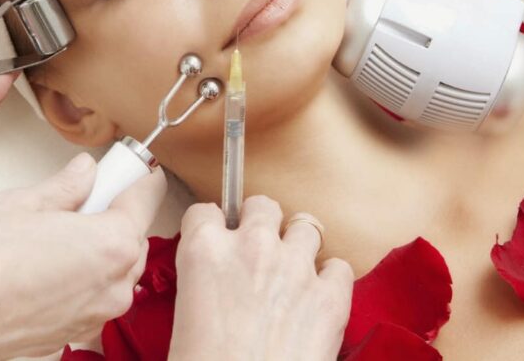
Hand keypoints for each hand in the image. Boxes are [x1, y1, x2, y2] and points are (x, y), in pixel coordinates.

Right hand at [0, 154, 166, 360]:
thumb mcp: (22, 203)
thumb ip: (65, 186)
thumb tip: (85, 172)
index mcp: (111, 244)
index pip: (147, 196)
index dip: (132, 175)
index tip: (120, 165)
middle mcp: (114, 284)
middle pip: (133, 235)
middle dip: (111, 212)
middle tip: (76, 195)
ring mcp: (96, 314)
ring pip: (116, 267)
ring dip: (96, 246)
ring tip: (51, 232)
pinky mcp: (75, 332)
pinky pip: (94, 293)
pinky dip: (80, 275)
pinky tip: (43, 263)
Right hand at [169, 196, 353, 360]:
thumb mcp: (183, 318)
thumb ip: (200, 283)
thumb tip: (213, 284)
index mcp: (204, 253)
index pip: (205, 211)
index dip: (211, 227)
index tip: (216, 240)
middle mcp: (251, 248)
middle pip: (262, 205)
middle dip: (261, 224)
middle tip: (258, 253)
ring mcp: (295, 268)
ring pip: (306, 225)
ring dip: (298, 245)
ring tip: (291, 273)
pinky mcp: (331, 297)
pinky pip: (340, 266)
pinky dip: (331, 279)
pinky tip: (318, 299)